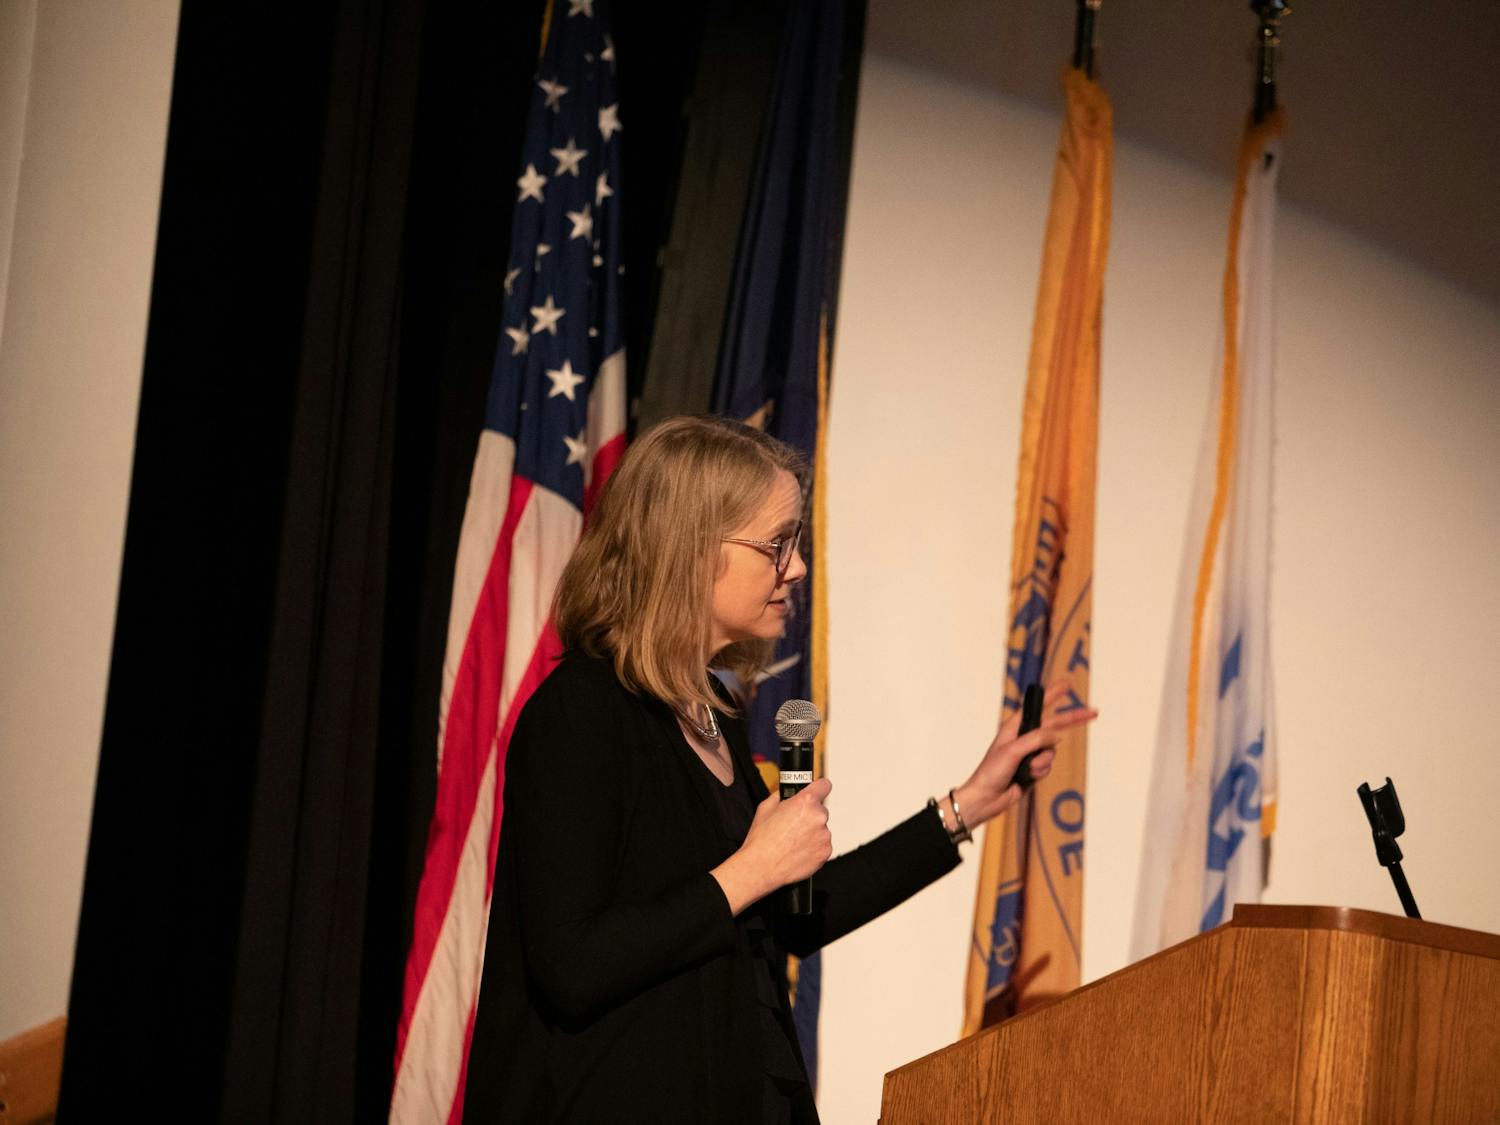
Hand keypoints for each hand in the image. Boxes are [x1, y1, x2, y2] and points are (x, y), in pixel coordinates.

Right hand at [711, 778, 831, 915]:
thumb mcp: (766, 807)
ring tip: (793, 841)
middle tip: (794, 825)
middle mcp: (818, 816)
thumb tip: (789, 794)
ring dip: (812, 833)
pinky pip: (822, 845)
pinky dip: (813, 847)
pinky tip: (797, 851)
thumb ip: (782, 796)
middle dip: (809, 815)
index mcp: (805, 801)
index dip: (818, 789)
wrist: (761, 866)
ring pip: (821, 829)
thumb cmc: (761, 839)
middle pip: (820, 810)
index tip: (816, 793)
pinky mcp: (825, 852)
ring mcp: (824, 836)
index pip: (824, 785)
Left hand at [950, 680, 1097, 829]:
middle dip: (1073, 720)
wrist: (986, 798)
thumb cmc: (991, 771)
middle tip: (1093, 712)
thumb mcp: (1012, 750)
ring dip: (1041, 762)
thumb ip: (1036, 739)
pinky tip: (1026, 778)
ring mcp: (1030, 753)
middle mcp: (1024, 737)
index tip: (1067, 683)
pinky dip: (1039, 772)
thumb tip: (1057, 735)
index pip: (1038, 707)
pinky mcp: (1034, 768)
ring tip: (1025, 768)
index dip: (1053, 694)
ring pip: (1052, 751)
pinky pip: (1048, 766)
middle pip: (1055, 726)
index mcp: (1015, 726)